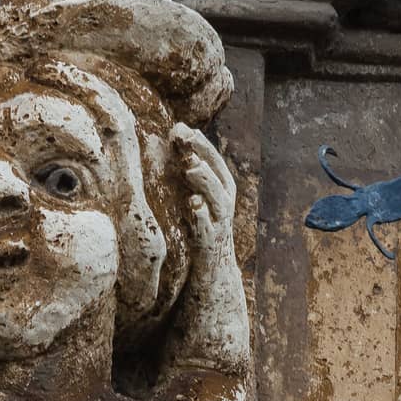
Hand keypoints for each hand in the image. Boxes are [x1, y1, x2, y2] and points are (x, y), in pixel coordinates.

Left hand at [172, 122, 236, 256]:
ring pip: (216, 198)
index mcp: (222, 188)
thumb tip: (176, 132)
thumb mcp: (198, 196)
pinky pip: (207, 229)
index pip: (214, 159)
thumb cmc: (202, 228)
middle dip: (203, 156)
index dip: (200, 143)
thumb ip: (190, 171)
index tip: (181, 128)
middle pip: (218, 174)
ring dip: (204, 181)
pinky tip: (193, 204)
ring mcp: (219, 224)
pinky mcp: (209, 244)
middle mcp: (224, 203)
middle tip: (185, 141)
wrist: (214, 272)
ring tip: (189, 168)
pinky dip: (201, 216)